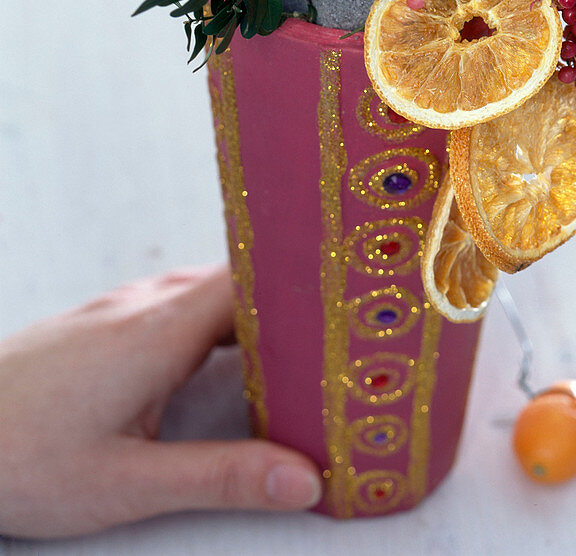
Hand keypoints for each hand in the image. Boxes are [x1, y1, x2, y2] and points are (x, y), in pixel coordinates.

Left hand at [0, 266, 321, 538]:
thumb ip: (222, 478)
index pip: (254, 275)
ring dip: (254, 310)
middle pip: (240, 278)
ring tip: (303, 343)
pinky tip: (226, 356)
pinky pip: (180, 302)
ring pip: (209, 289)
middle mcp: (148, 303)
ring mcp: (122, 307)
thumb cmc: (23, 460)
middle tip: (348, 327)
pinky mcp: (103, 321)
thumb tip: (308, 478)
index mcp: (163, 328)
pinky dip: (218, 319)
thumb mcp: (127, 485)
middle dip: (293, 299)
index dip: (307, 277)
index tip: (357, 291)